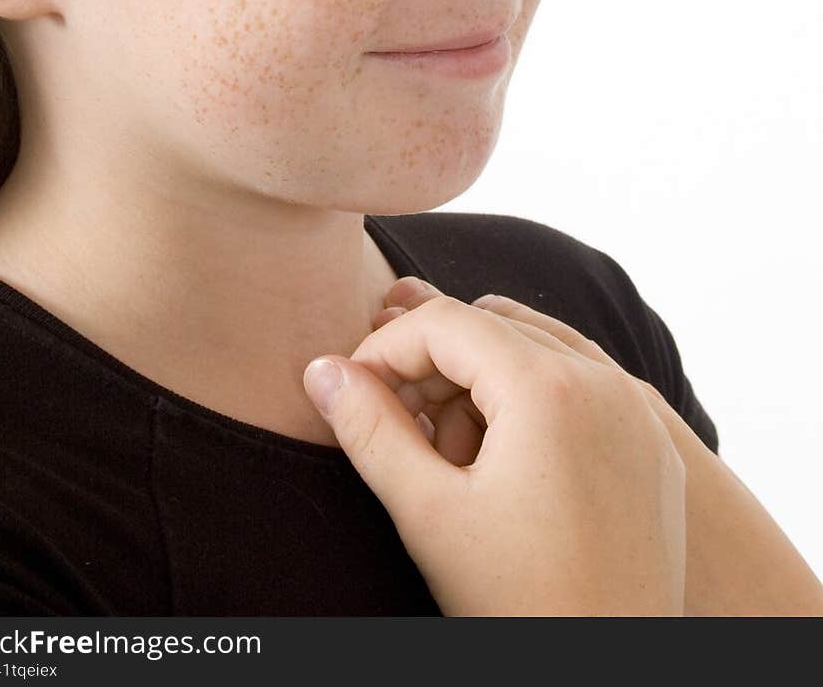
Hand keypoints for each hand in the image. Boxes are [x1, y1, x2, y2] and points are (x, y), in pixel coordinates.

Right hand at [303, 275, 686, 615]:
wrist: (610, 679)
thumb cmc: (522, 608)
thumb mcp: (429, 515)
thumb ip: (369, 430)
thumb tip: (322, 370)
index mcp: (550, 388)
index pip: (447, 322)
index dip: (386, 349)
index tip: (351, 392)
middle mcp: (605, 382)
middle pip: (493, 326)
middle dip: (433, 365)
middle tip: (395, 425)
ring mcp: (636, 411)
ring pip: (538, 347)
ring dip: (481, 378)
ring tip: (448, 449)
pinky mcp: (653, 444)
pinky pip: (583, 383)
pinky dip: (533, 396)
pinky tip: (502, 457)